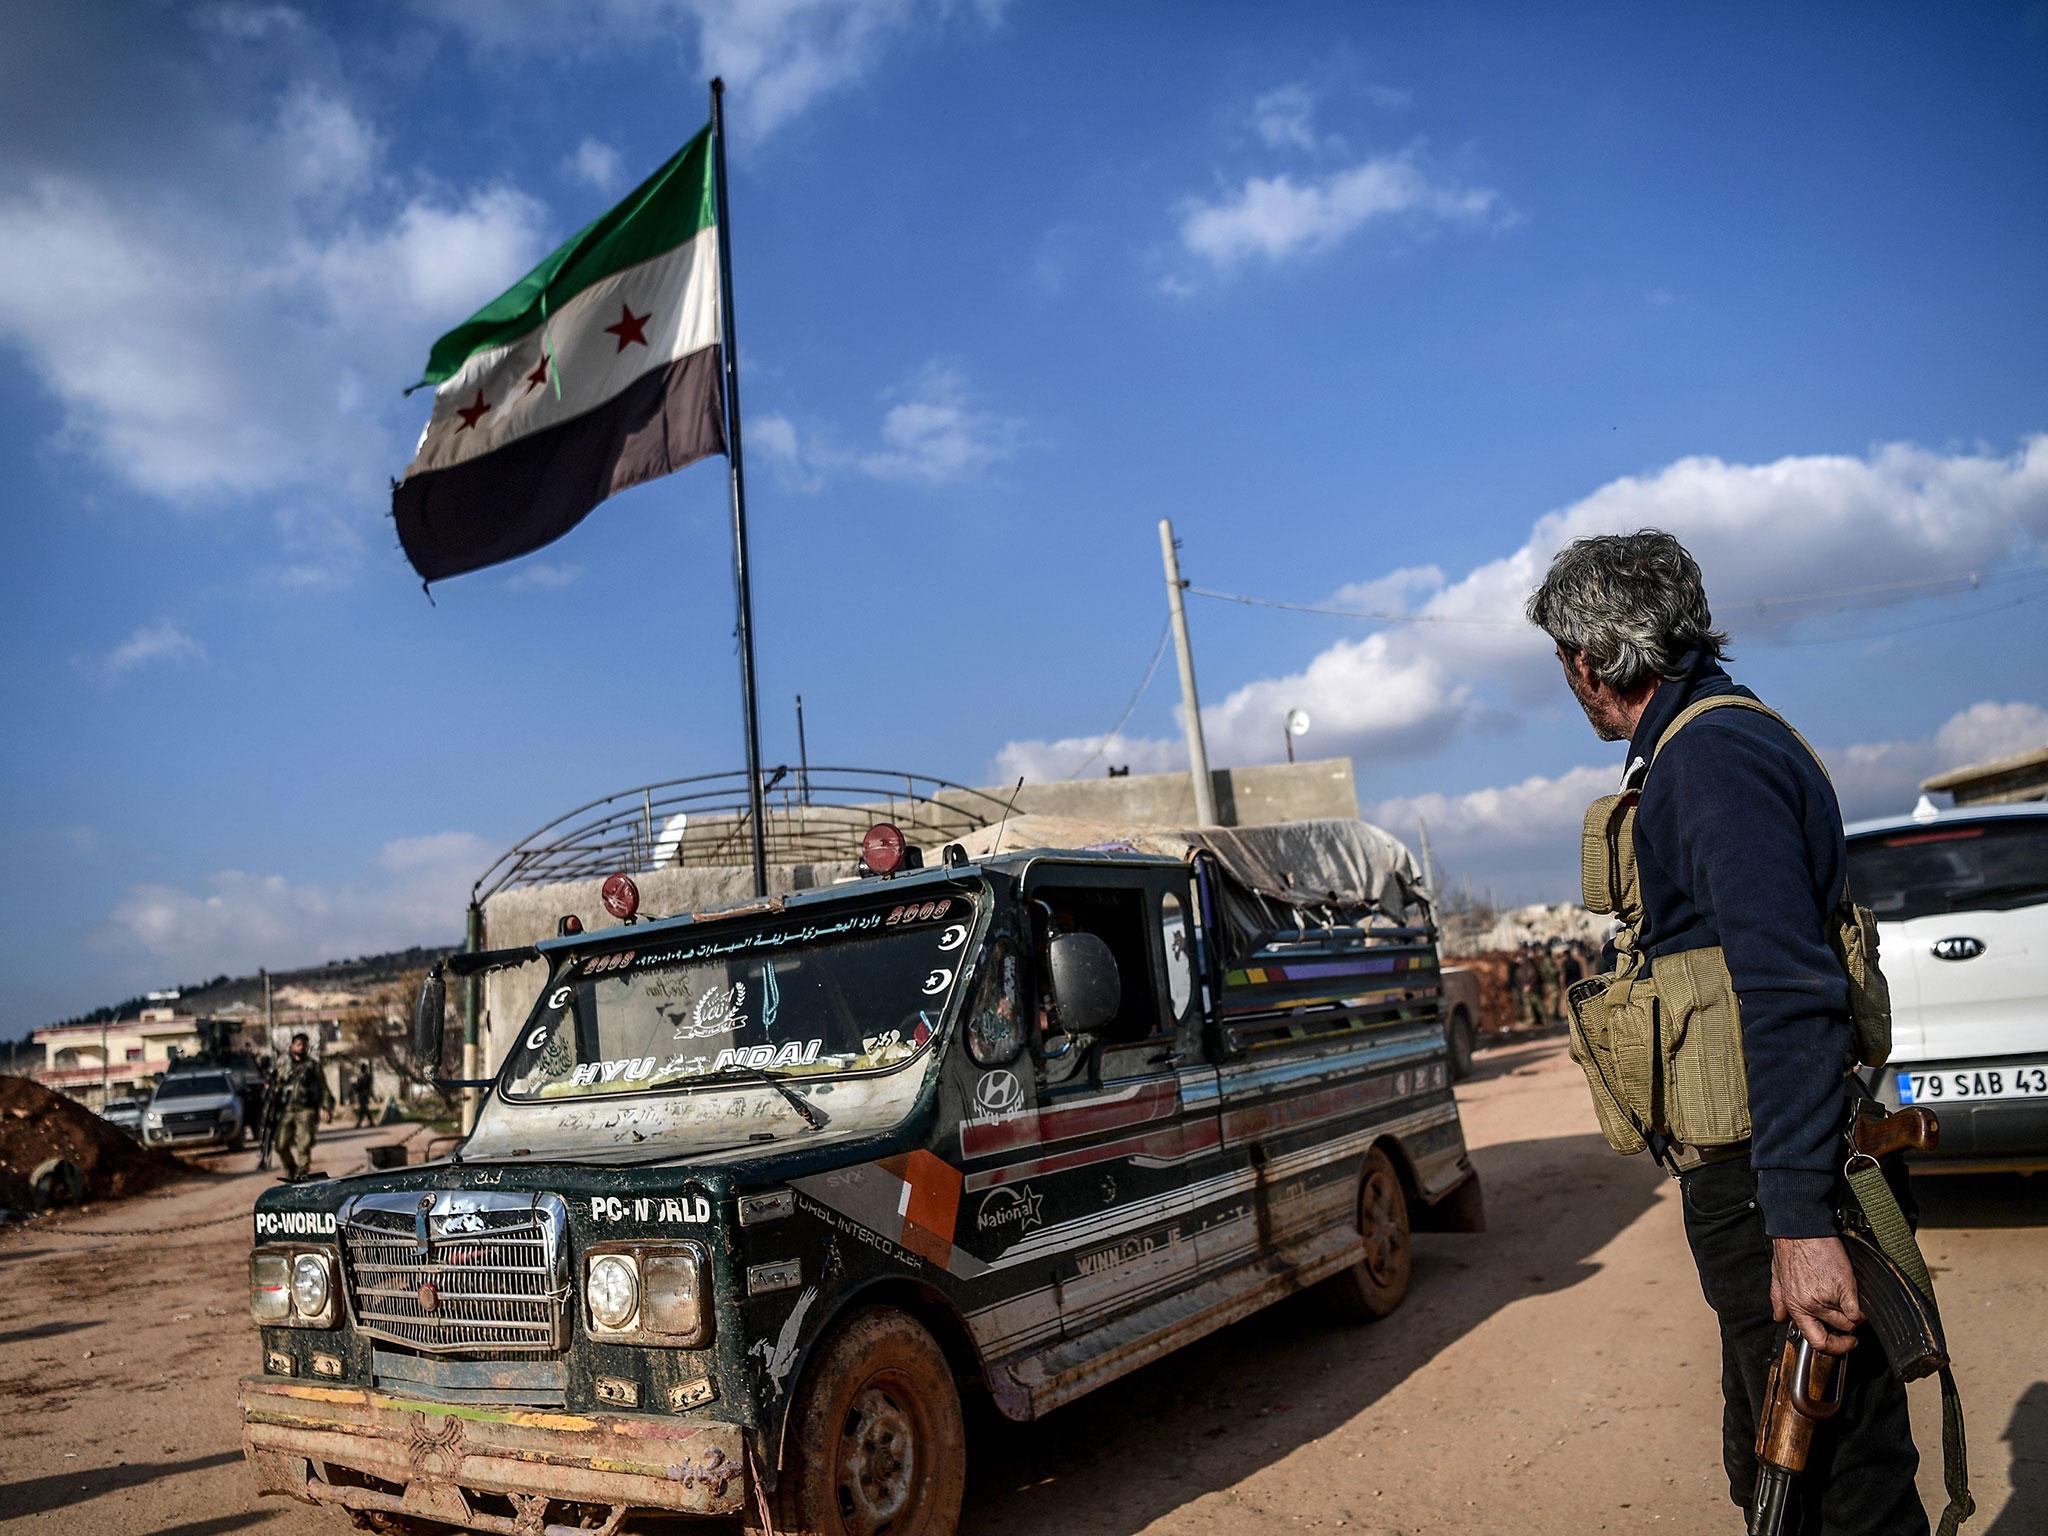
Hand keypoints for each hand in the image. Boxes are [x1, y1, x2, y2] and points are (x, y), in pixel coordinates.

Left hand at [1771, 1236, 1860, 1355]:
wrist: (1800, 1228)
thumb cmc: (1789, 1248)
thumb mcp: (1777, 1277)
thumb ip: (1778, 1299)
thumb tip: (1780, 1317)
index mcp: (1794, 1305)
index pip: (1815, 1341)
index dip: (1832, 1348)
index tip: (1841, 1343)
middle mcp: (1809, 1305)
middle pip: (1836, 1334)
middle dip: (1846, 1335)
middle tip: (1851, 1328)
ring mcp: (1826, 1298)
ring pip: (1849, 1321)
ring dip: (1853, 1316)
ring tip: (1849, 1303)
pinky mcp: (1843, 1287)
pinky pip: (1858, 1310)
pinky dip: (1860, 1308)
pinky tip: (1855, 1298)